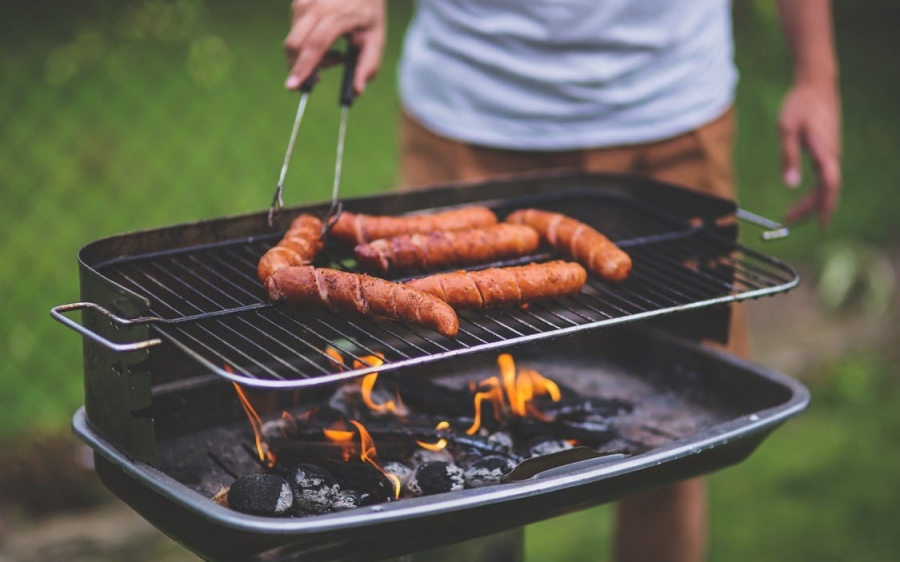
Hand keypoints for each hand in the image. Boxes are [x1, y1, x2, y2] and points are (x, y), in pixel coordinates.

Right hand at [284, 0, 385, 94]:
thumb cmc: (369, 13)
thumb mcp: (376, 38)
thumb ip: (369, 65)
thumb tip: (357, 91)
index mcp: (338, 15)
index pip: (315, 44)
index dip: (303, 67)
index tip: (293, 87)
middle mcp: (316, 6)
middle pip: (295, 44)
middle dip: (300, 68)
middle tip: (320, 78)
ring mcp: (304, 2)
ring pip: (294, 41)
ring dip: (309, 57)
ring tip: (336, 54)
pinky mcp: (298, 3)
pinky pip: (295, 33)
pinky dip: (306, 46)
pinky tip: (326, 42)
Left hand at [778, 80, 841, 226]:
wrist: (816, 84)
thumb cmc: (800, 104)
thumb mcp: (787, 129)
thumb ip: (788, 157)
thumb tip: (789, 184)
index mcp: (825, 152)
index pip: (828, 187)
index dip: (825, 207)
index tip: (820, 225)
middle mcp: (832, 155)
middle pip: (827, 190)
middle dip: (810, 209)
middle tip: (788, 221)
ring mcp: (832, 152)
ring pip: (826, 184)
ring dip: (811, 201)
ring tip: (791, 214)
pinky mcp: (828, 149)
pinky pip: (825, 176)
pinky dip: (816, 190)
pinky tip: (805, 196)